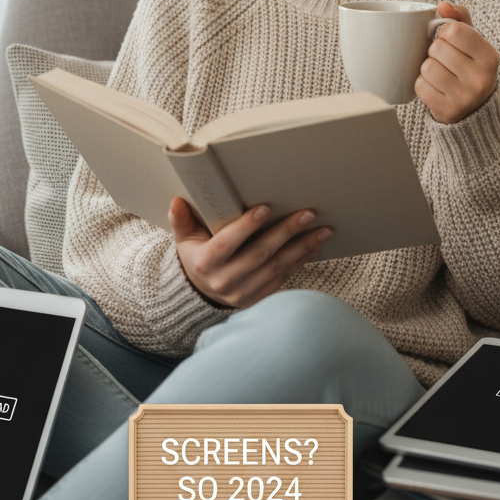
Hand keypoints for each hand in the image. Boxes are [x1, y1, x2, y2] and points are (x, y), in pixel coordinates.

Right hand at [168, 197, 331, 308]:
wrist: (201, 293)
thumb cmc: (196, 255)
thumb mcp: (184, 239)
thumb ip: (181, 220)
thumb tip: (177, 201)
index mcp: (205, 263)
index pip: (227, 243)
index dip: (245, 227)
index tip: (265, 208)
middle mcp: (225, 281)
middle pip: (260, 254)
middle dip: (286, 232)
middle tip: (308, 214)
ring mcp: (244, 293)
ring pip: (278, 267)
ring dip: (303, 247)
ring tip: (323, 230)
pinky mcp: (259, 299)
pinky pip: (284, 278)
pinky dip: (301, 261)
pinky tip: (315, 246)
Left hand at [415, 2, 499, 123]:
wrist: (475, 110)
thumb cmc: (469, 67)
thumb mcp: (473, 43)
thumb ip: (459, 19)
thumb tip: (442, 5)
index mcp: (490, 57)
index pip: (454, 30)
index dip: (445, 33)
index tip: (451, 42)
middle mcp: (481, 79)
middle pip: (437, 48)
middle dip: (435, 52)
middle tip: (446, 61)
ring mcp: (465, 98)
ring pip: (427, 67)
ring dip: (428, 69)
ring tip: (441, 75)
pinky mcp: (447, 111)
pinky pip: (420, 86)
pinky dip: (423, 85)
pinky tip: (436, 88)